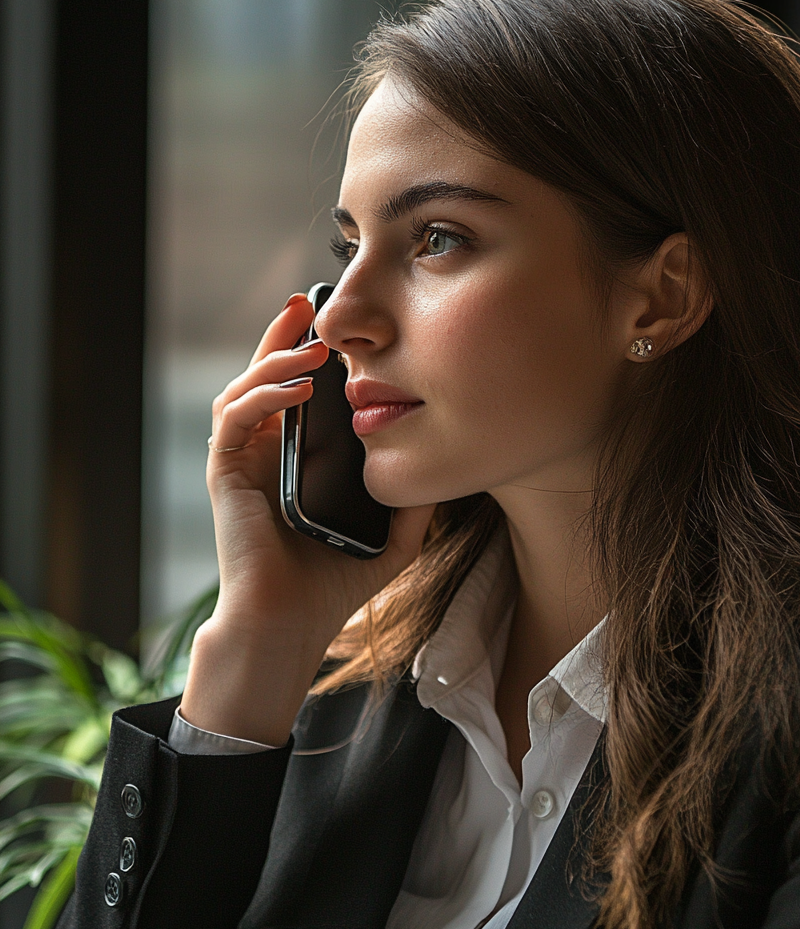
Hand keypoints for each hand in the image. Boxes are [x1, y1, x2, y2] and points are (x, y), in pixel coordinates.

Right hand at [180, 293, 434, 745]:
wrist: (291, 625)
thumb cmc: (335, 582)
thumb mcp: (394, 533)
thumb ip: (415, 498)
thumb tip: (446, 463)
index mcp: (298, 458)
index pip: (300, 392)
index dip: (312, 354)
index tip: (342, 327)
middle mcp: (266, 453)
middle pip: (267, 376)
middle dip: (286, 336)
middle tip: (311, 303)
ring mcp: (242, 461)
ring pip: (246, 388)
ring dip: (276, 359)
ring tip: (316, 345)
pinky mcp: (224, 475)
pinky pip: (235, 420)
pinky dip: (263, 395)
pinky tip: (298, 386)